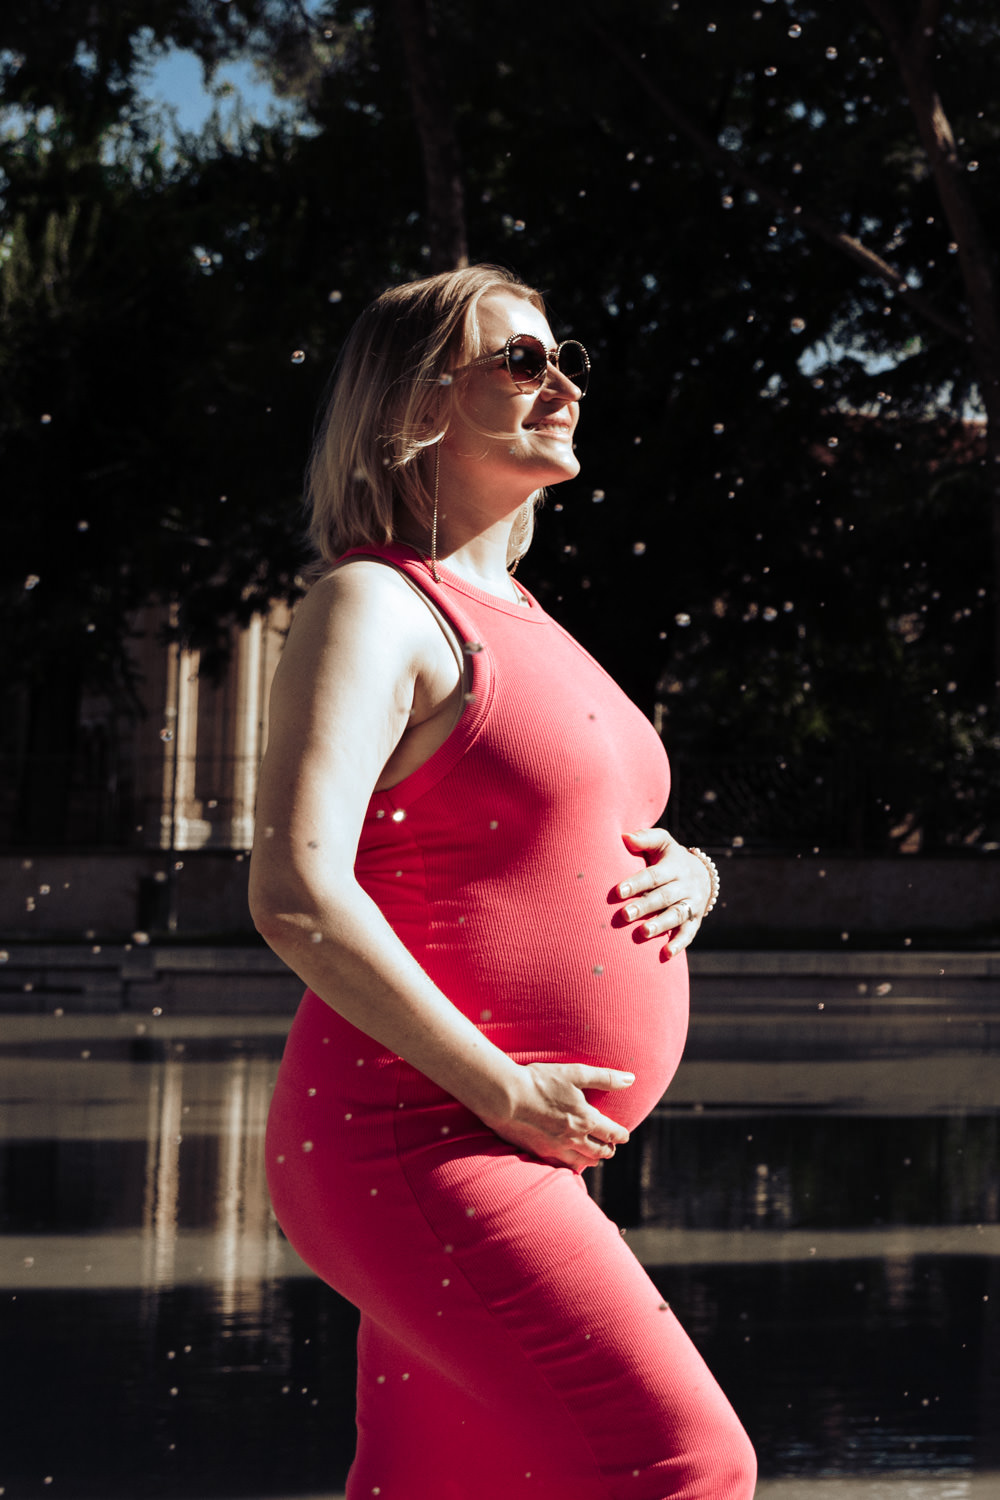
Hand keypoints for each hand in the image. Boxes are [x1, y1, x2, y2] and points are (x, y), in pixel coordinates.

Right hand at [480, 1061, 632, 1171]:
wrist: (506, 1097)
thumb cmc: (540, 1081)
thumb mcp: (575, 1073)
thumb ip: (604, 1077)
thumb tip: (631, 1079)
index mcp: (585, 1120)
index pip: (612, 1134)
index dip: (621, 1135)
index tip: (624, 1135)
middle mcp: (574, 1139)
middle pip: (600, 1152)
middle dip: (609, 1149)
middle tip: (610, 1146)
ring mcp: (556, 1149)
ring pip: (583, 1162)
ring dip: (592, 1158)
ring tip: (594, 1154)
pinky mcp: (540, 1153)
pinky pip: (562, 1166)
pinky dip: (572, 1164)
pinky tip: (570, 1159)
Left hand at [615, 828, 711, 956]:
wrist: (703, 874)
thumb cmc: (670, 858)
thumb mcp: (662, 843)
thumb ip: (644, 839)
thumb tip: (624, 837)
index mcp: (674, 866)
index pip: (653, 875)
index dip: (636, 883)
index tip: (618, 892)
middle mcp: (685, 886)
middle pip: (664, 897)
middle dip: (644, 907)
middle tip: (624, 915)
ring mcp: (692, 904)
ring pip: (676, 915)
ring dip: (660, 925)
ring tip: (643, 933)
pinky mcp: (696, 921)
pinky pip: (688, 933)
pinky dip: (678, 944)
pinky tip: (665, 954)